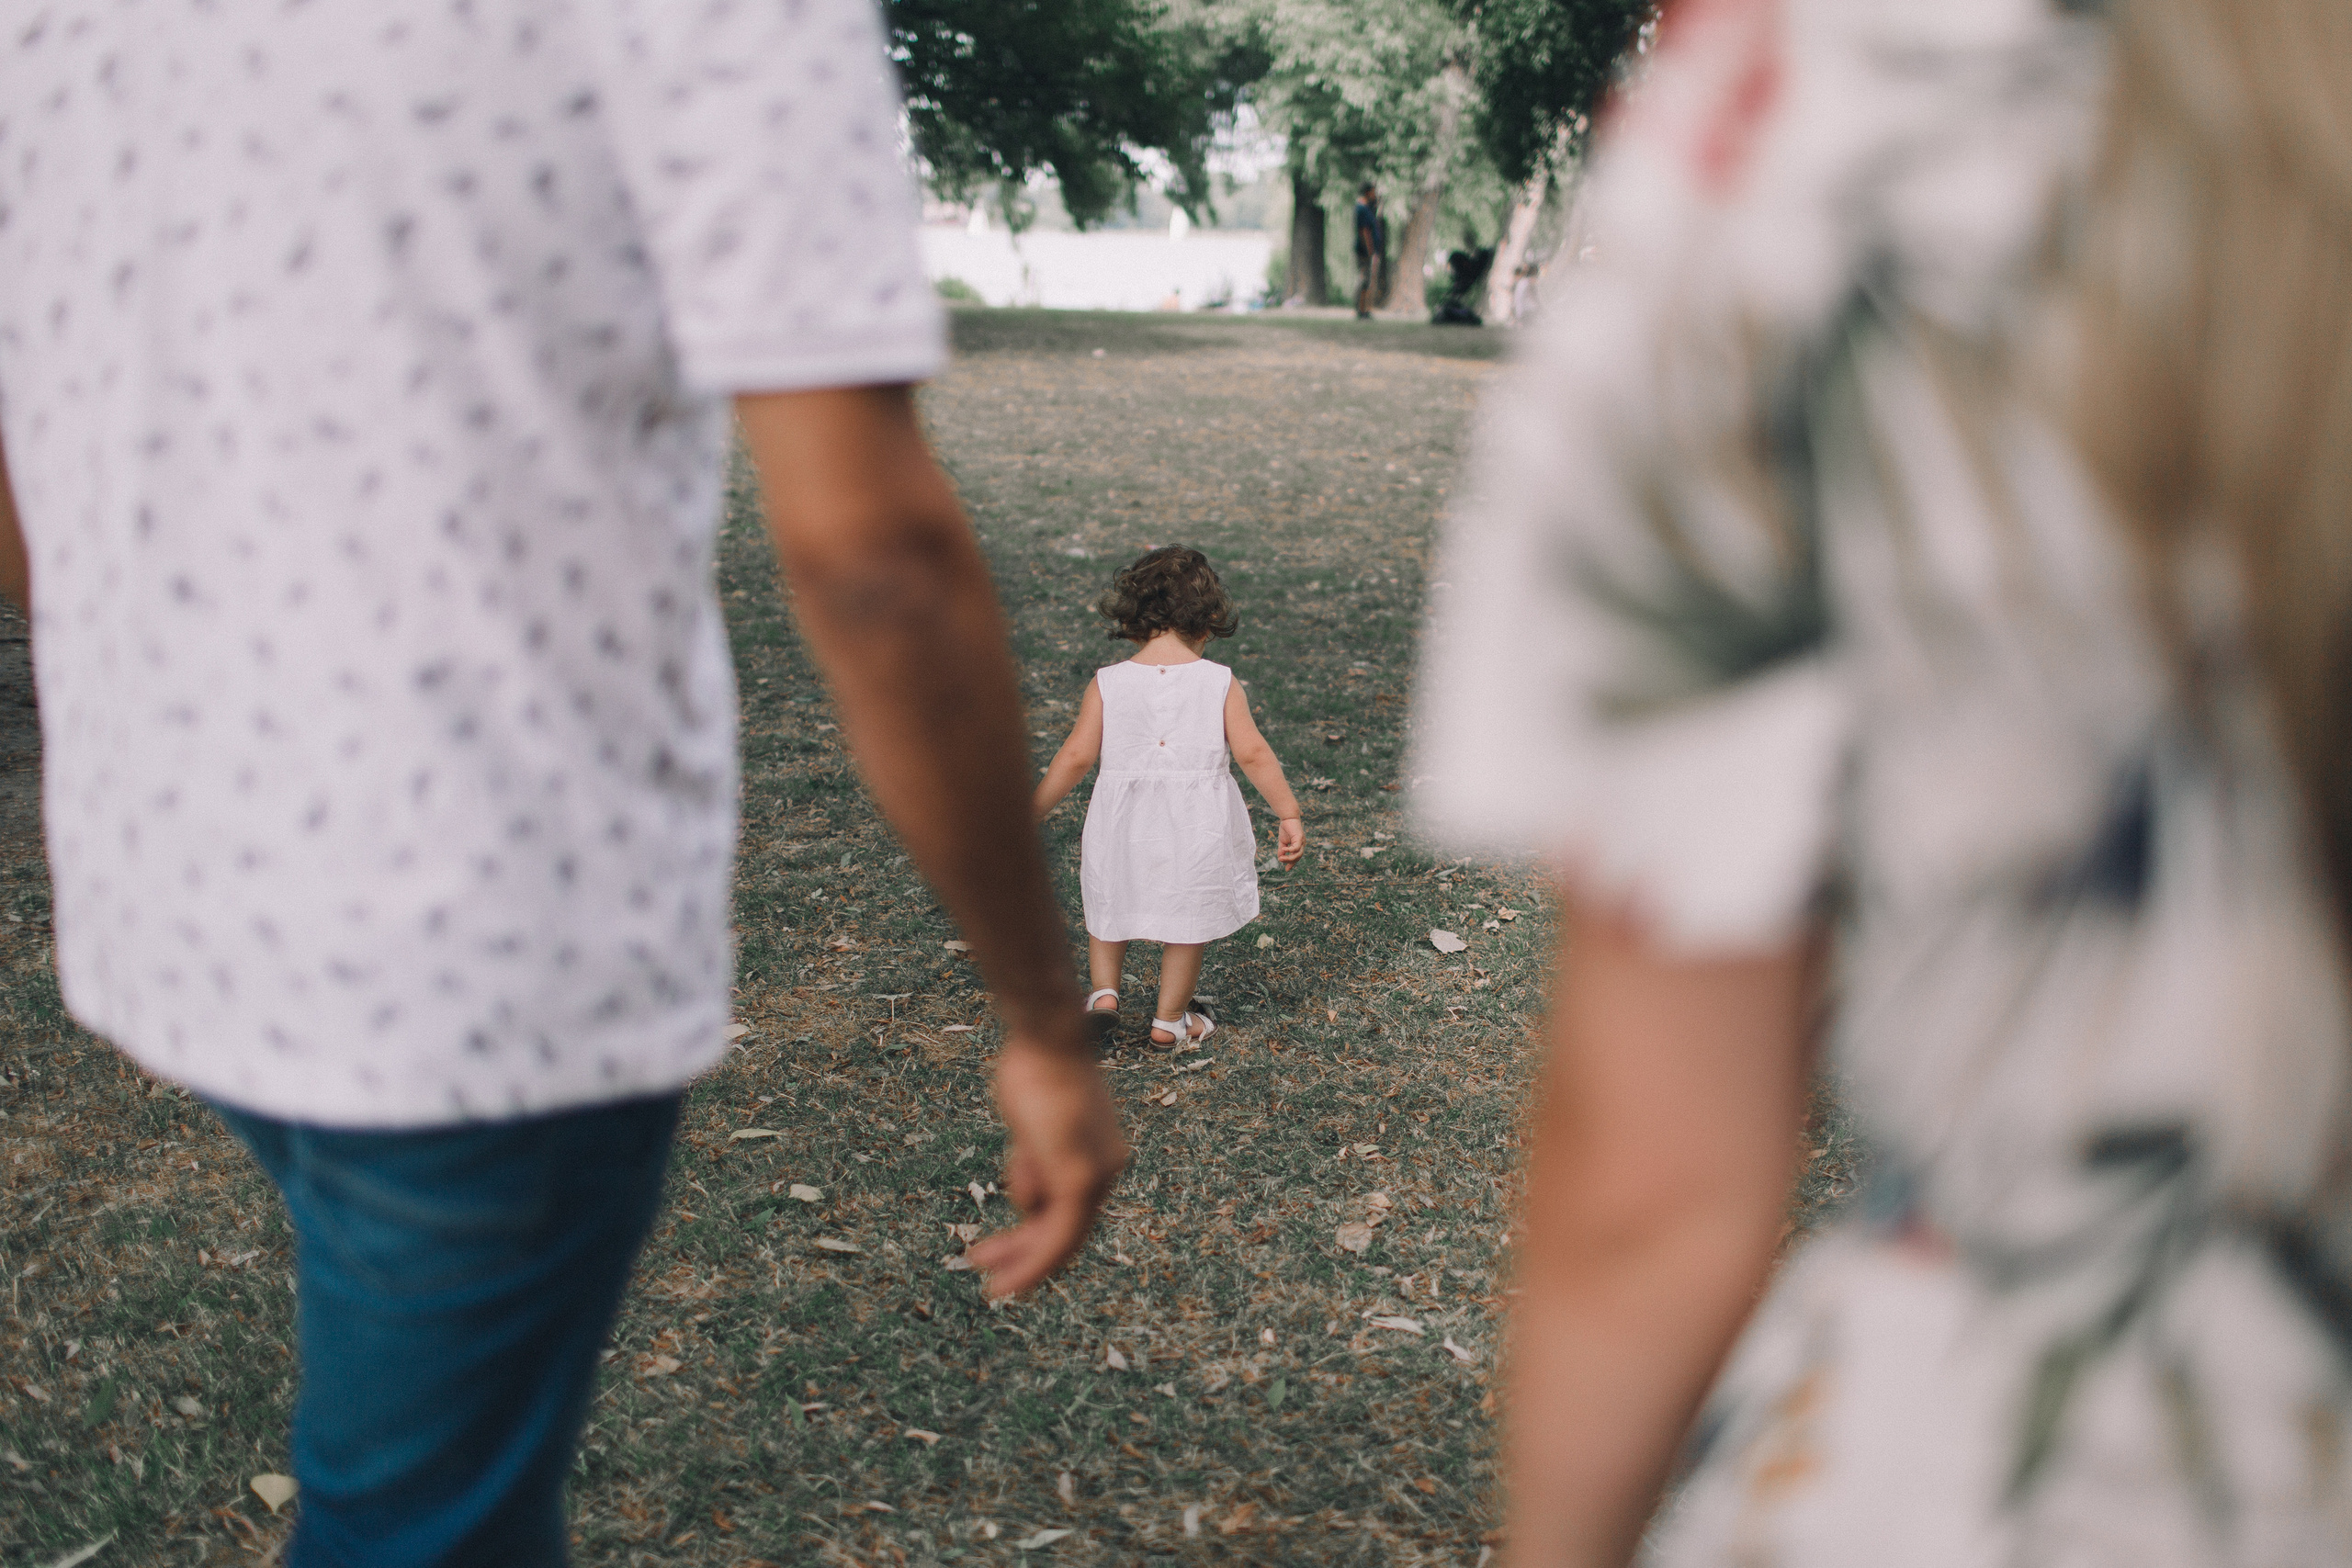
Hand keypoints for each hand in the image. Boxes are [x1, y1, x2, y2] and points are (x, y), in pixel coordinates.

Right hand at [964, 1031, 1126, 1297]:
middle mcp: (1107, 1169)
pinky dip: (1032, 1264)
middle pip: (1068, 1230)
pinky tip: (1009, 1282)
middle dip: (1026, 1255)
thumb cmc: (1035, 1069)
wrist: (1046, 1038)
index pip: (1072, 1211)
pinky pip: (1058, 1236)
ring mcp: (1096, 1176)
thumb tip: (1030, 1202)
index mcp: (1100, 1156)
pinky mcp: (1079, 1179)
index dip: (1037, 1237)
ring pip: (1060, 1239)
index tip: (1006, 1251)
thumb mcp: (1033, 1127)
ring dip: (1020, 1261)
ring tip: (982, 1264)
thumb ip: (1036, 1164)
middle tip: (989, 1272)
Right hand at [1276, 816, 1304, 867]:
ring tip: (1281, 858)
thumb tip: (1280, 858)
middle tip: (1281, 861)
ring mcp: (1302, 841)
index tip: (1287, 869)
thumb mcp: (1283, 842)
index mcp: (1299, 845)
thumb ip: (1282, 850)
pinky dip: (1290, 850)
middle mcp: (1302, 844)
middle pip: (1298, 857)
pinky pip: (1296, 847)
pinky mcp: (1300, 837)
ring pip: (1298, 854)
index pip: (1297, 857)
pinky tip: (1284, 850)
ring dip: (1289, 858)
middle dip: (1289, 861)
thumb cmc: (1286, 828)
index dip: (1292, 863)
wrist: (1288, 817)